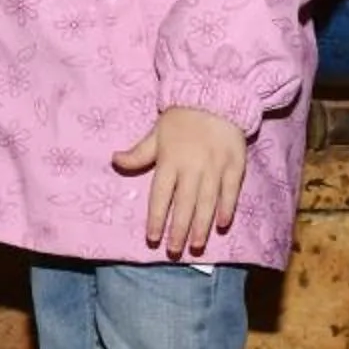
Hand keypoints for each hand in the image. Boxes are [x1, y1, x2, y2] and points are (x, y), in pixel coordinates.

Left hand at [111, 106, 247, 258]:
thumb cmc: (181, 117)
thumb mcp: (155, 133)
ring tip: (196, 246)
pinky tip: (222, 224)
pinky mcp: (234, 165)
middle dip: (178, 230)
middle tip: (174, 252)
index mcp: (169, 161)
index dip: (155, 218)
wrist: (215, 96)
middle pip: (183, 205)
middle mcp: (191, 167)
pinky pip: (230, 191)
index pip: (160, 196)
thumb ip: (138, 153)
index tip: (151, 238)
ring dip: (201, 226)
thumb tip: (114, 160)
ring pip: (206, 202)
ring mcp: (214, 167)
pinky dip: (227, 207)